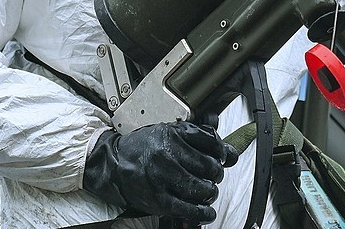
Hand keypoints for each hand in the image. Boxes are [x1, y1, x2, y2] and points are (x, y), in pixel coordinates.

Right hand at [83, 121, 237, 222]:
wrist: (113, 163)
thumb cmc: (144, 147)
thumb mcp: (170, 132)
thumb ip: (200, 138)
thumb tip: (231, 153)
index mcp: (173, 135)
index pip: (212, 143)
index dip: (222, 153)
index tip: (222, 157)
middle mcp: (167, 155)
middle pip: (209, 167)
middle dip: (216, 174)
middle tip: (213, 176)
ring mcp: (162, 178)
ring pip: (201, 188)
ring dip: (210, 192)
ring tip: (207, 191)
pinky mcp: (157, 200)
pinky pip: (188, 209)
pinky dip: (203, 212)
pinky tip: (207, 211)